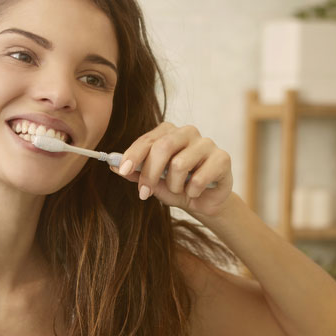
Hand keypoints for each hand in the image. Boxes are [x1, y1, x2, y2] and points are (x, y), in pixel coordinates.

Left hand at [111, 122, 232, 216]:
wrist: (205, 203)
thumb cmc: (178, 187)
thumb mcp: (153, 183)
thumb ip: (135, 173)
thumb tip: (112, 166)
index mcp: (169, 133)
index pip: (148, 139)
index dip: (133, 155)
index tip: (122, 170)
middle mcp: (188, 132)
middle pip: (163, 147)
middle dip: (150, 173)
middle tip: (145, 193)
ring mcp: (207, 143)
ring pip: (179, 164)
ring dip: (174, 186)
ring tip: (180, 190)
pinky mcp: (223, 158)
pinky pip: (199, 177)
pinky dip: (192, 191)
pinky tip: (196, 192)